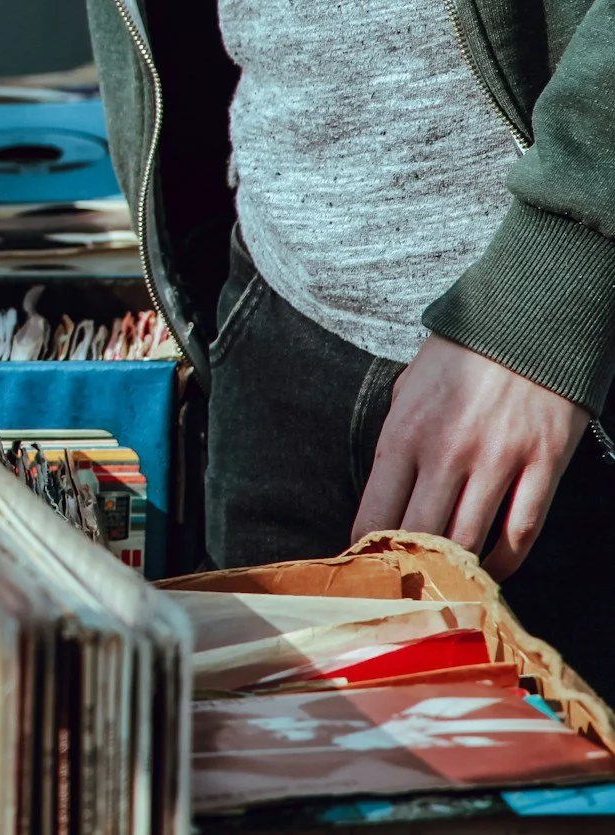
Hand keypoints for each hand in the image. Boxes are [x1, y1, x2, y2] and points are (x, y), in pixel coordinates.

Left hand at [353, 336, 586, 577]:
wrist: (528, 320)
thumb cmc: (461, 356)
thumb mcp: (409, 388)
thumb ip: (399, 439)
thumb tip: (387, 493)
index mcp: (404, 433)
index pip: (376, 512)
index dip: (368, 551)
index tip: (366, 570)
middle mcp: (448, 452)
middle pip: (421, 535)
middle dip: (409, 569)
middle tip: (405, 589)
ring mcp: (499, 460)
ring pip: (470, 540)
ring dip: (456, 570)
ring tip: (446, 587)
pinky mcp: (544, 464)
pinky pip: (521, 530)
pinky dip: (505, 561)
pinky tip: (491, 571)